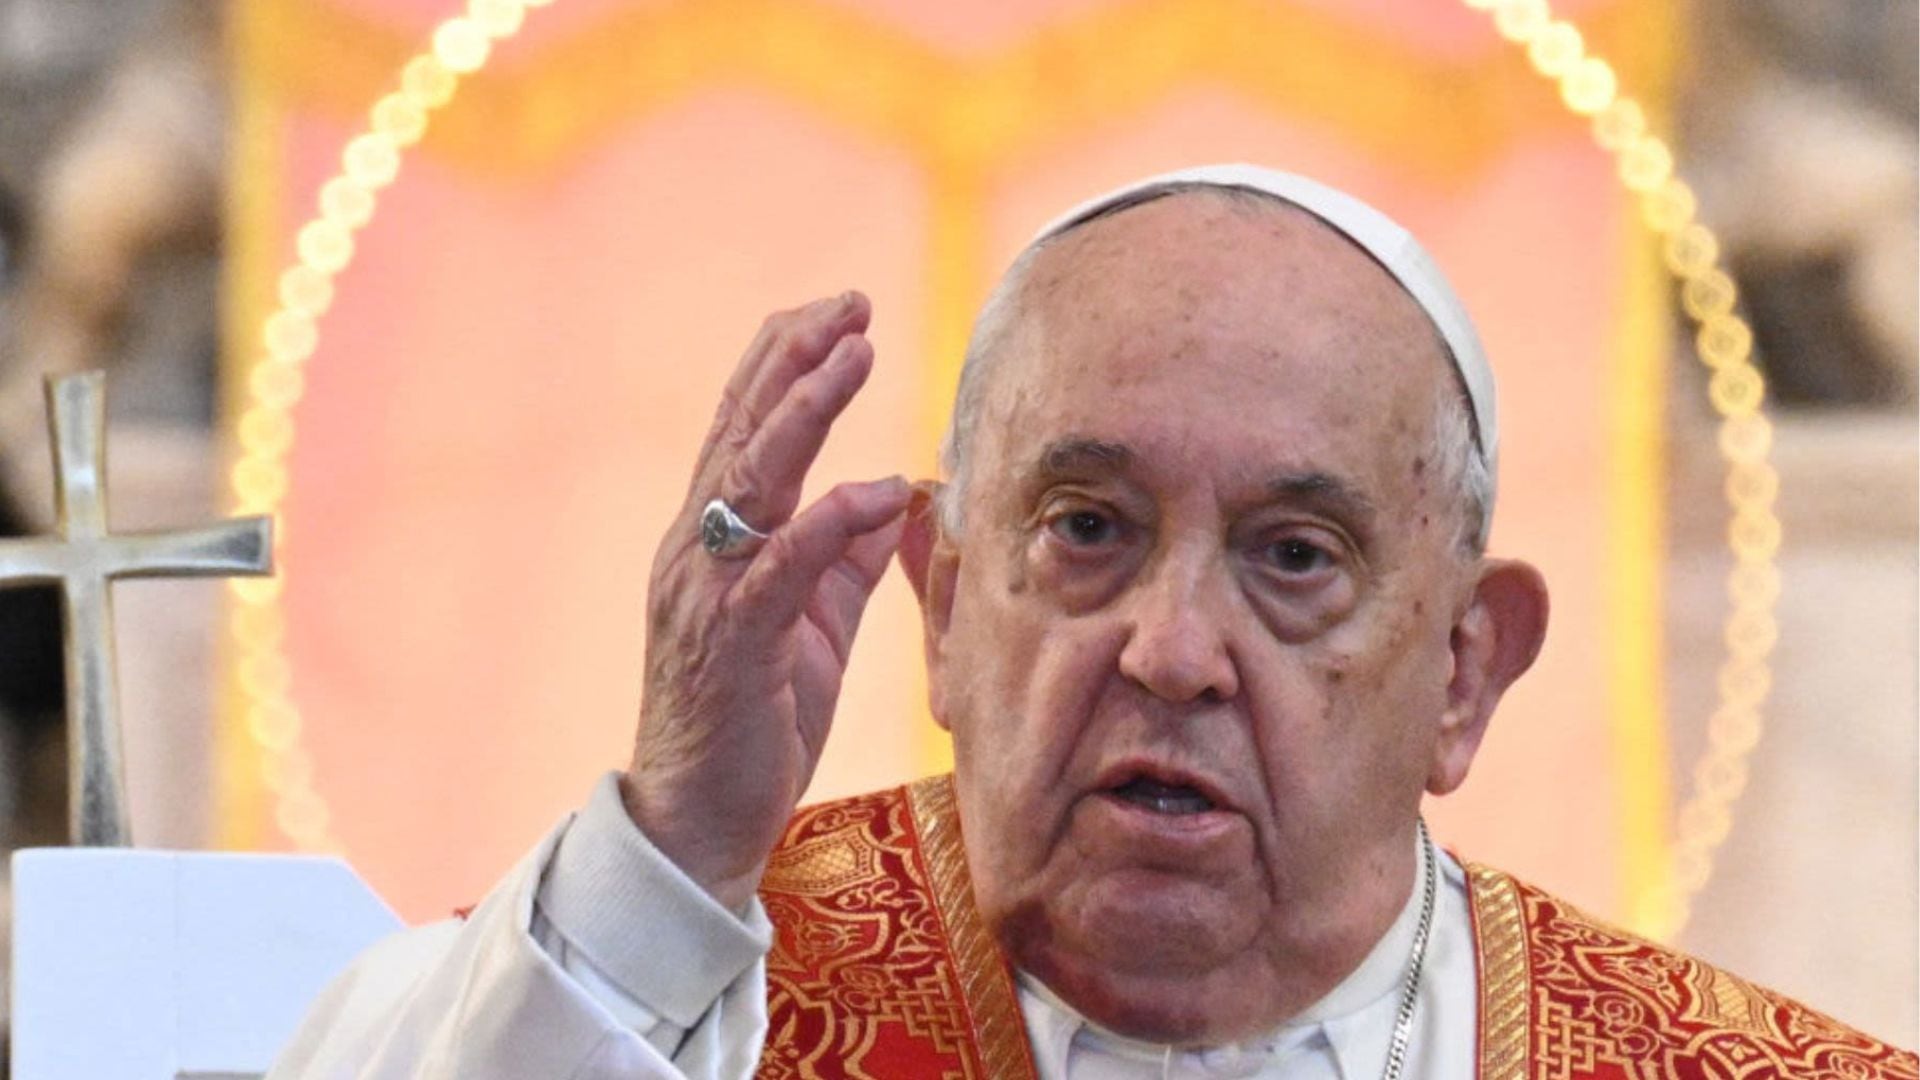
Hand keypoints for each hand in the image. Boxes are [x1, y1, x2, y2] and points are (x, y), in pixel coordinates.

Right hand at [622, 291, 909, 909]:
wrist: (700, 820)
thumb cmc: (754, 719)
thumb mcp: (811, 621)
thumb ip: (842, 554)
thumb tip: (891, 490)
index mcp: (710, 540)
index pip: (742, 428)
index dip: (786, 363)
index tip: (839, 312)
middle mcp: (695, 551)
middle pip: (741, 431)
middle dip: (794, 360)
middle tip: (847, 305)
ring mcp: (706, 594)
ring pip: (750, 481)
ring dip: (803, 411)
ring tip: (851, 352)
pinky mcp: (732, 645)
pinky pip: (780, 569)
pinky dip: (825, 521)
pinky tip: (872, 486)